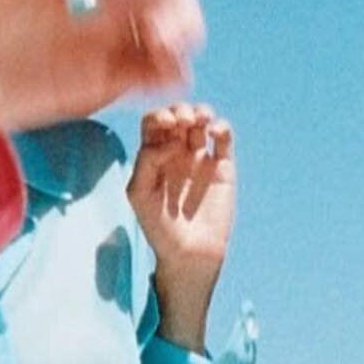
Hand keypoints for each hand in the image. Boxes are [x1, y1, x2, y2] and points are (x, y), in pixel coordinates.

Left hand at [127, 104, 234, 351]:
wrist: (189, 252)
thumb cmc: (158, 226)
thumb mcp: (139, 193)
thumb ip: (147, 161)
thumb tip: (169, 139)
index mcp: (153, 156)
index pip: (154, 122)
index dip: (159, 115)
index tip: (165, 125)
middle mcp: (176, 152)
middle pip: (178, 115)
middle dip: (179, 110)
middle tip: (181, 122)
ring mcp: (200, 157)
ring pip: (201, 120)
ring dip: (200, 111)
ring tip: (199, 120)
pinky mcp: (222, 166)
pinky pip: (223, 138)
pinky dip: (221, 126)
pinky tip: (214, 131)